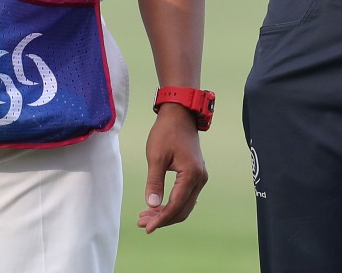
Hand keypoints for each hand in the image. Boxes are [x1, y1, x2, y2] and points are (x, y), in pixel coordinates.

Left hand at [136, 104, 207, 232]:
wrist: (180, 113)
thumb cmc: (167, 132)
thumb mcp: (156, 156)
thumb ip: (154, 182)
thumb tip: (152, 205)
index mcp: (191, 175)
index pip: (176, 206)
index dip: (161, 219)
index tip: (146, 228)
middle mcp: (200, 179)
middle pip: (182, 209)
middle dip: (162, 219)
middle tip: (142, 223)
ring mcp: (200, 177)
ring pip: (184, 204)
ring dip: (166, 213)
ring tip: (145, 216)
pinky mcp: (196, 174)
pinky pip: (185, 196)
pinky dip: (172, 204)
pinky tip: (157, 206)